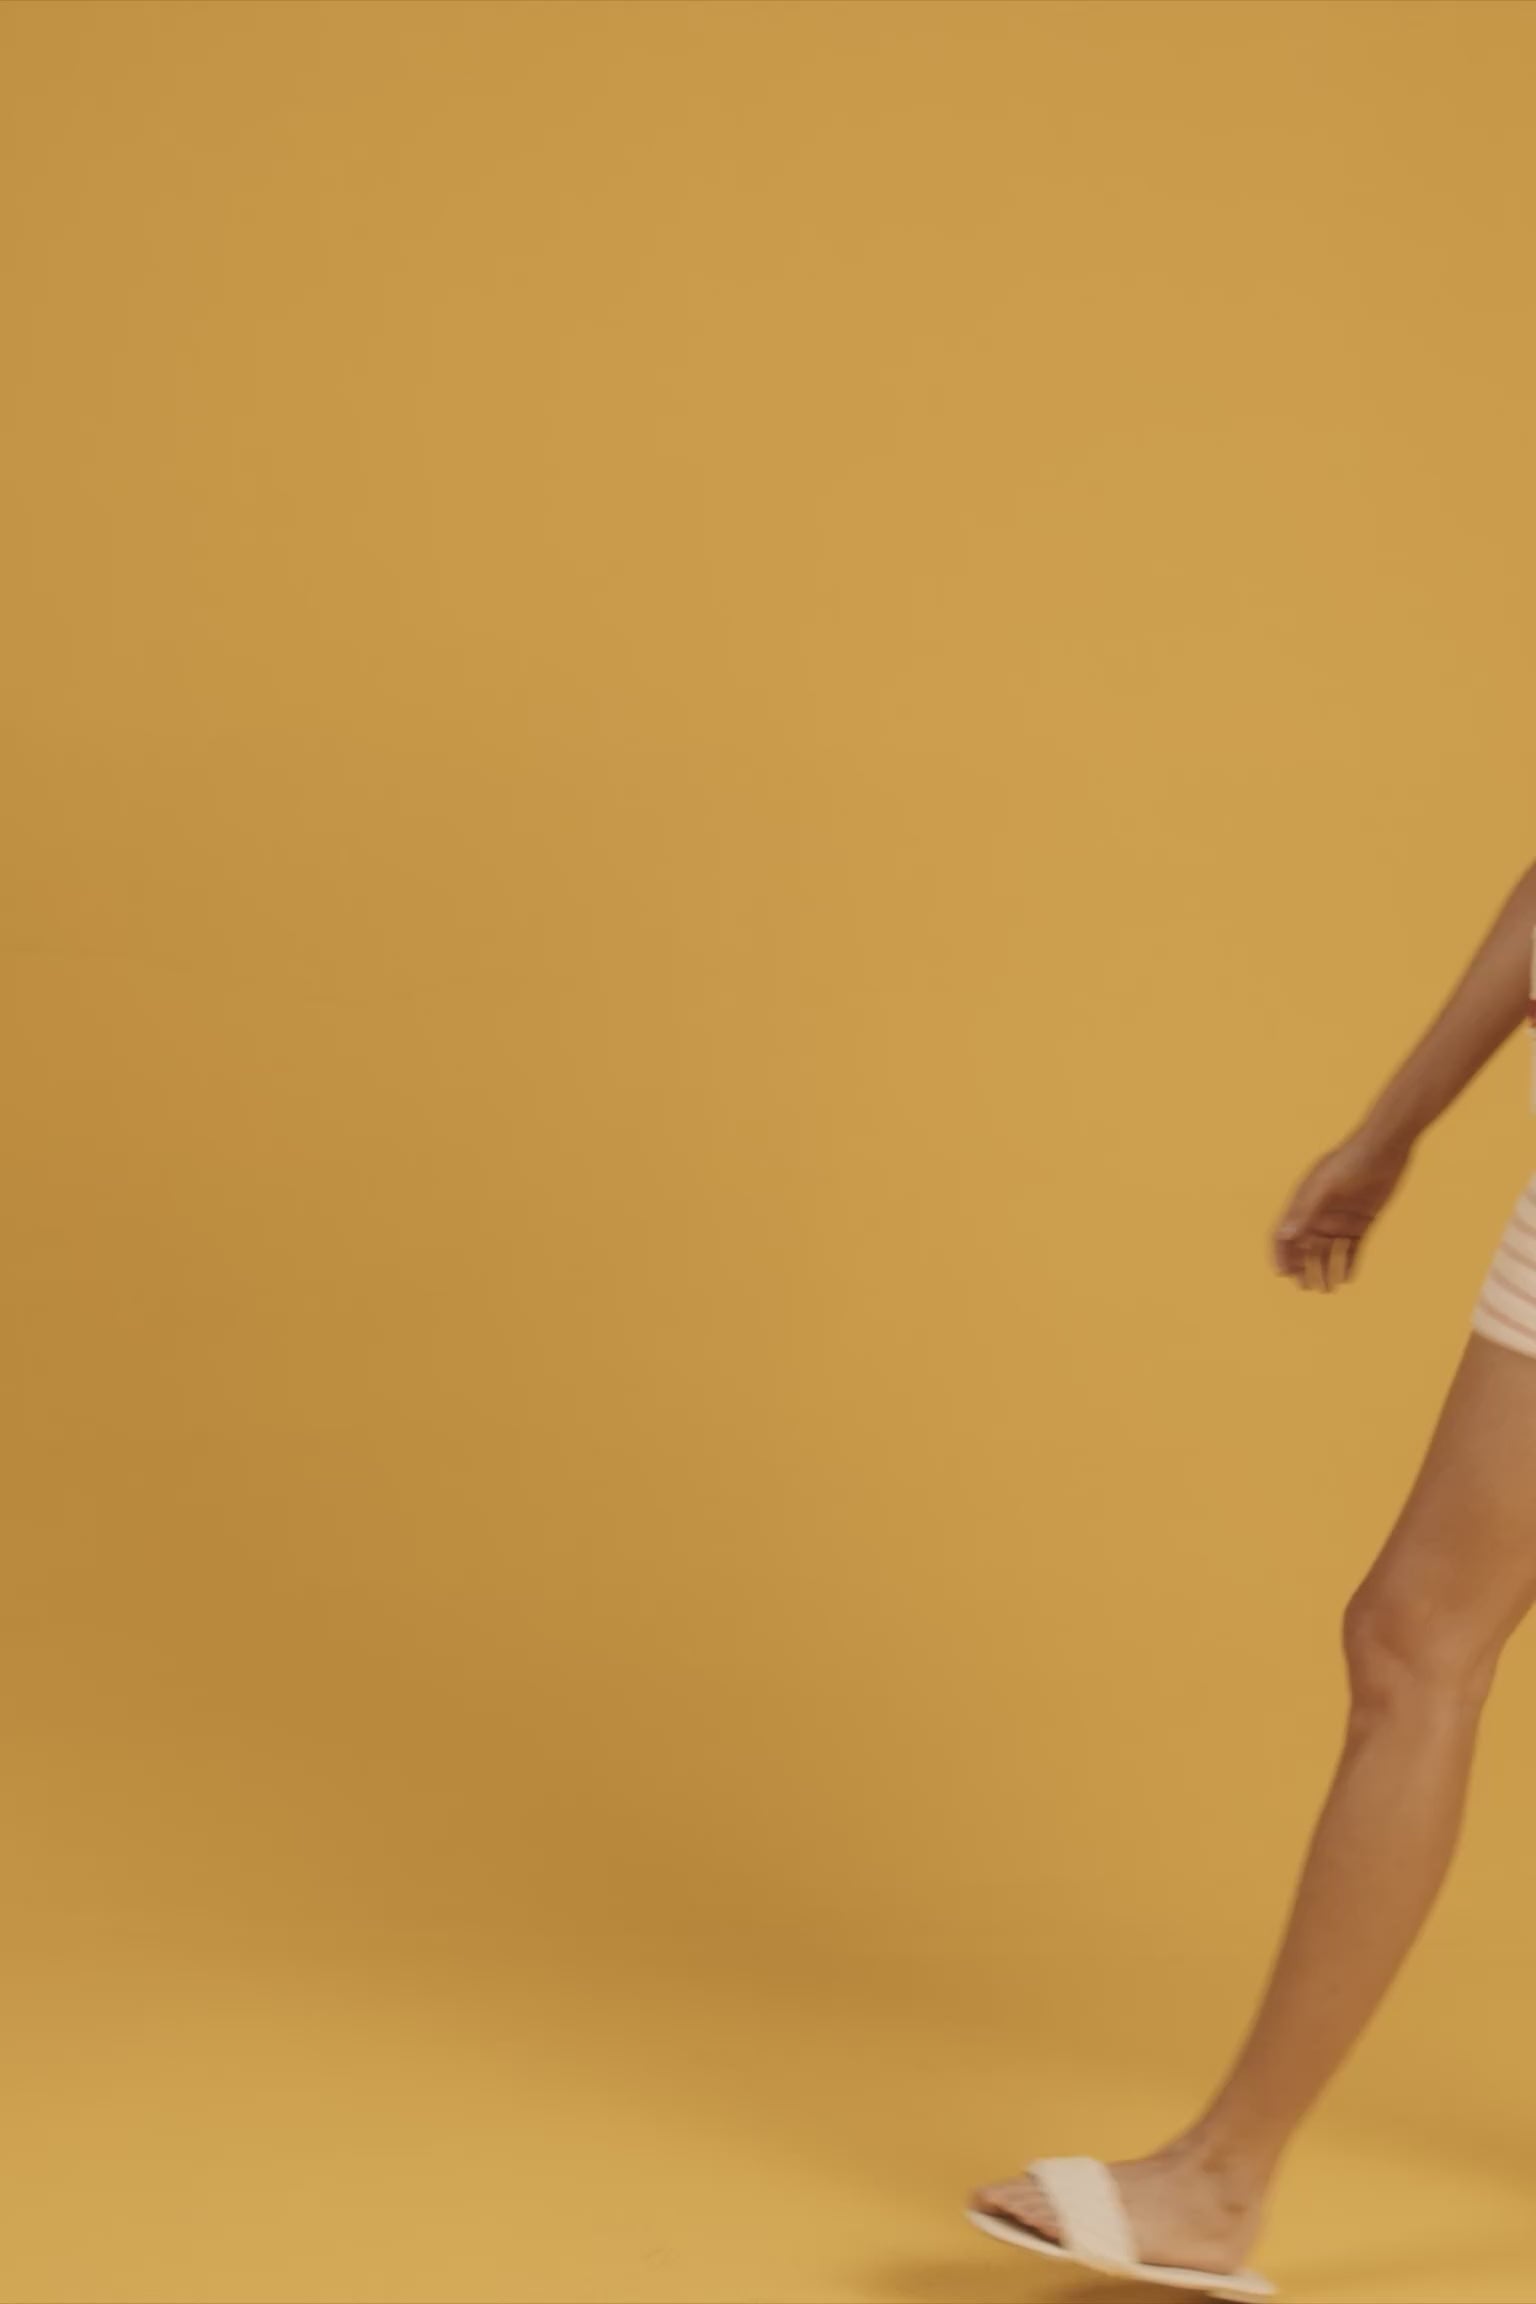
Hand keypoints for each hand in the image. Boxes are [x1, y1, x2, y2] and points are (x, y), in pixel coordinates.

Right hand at [1271, 1126, 1413, 1289]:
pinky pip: (1352, 1247)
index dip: (1281, 1254)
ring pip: (1328, 1251)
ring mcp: (1341, 1218)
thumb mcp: (1325, 1186)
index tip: (1282, 1274)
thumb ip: (1306, 1210)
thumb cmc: (1351, 1162)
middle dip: (1302, 1268)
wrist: (1385, 1147)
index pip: (1285, 1233)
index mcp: (1303, 1202)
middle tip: (1305, 1288)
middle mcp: (1319, 1212)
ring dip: (1324, 1270)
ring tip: (1326, 1290)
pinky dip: (1348, 1263)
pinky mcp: (1362, 1221)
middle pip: (1305, 1246)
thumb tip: (1286, 1236)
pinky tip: (1347, 1278)